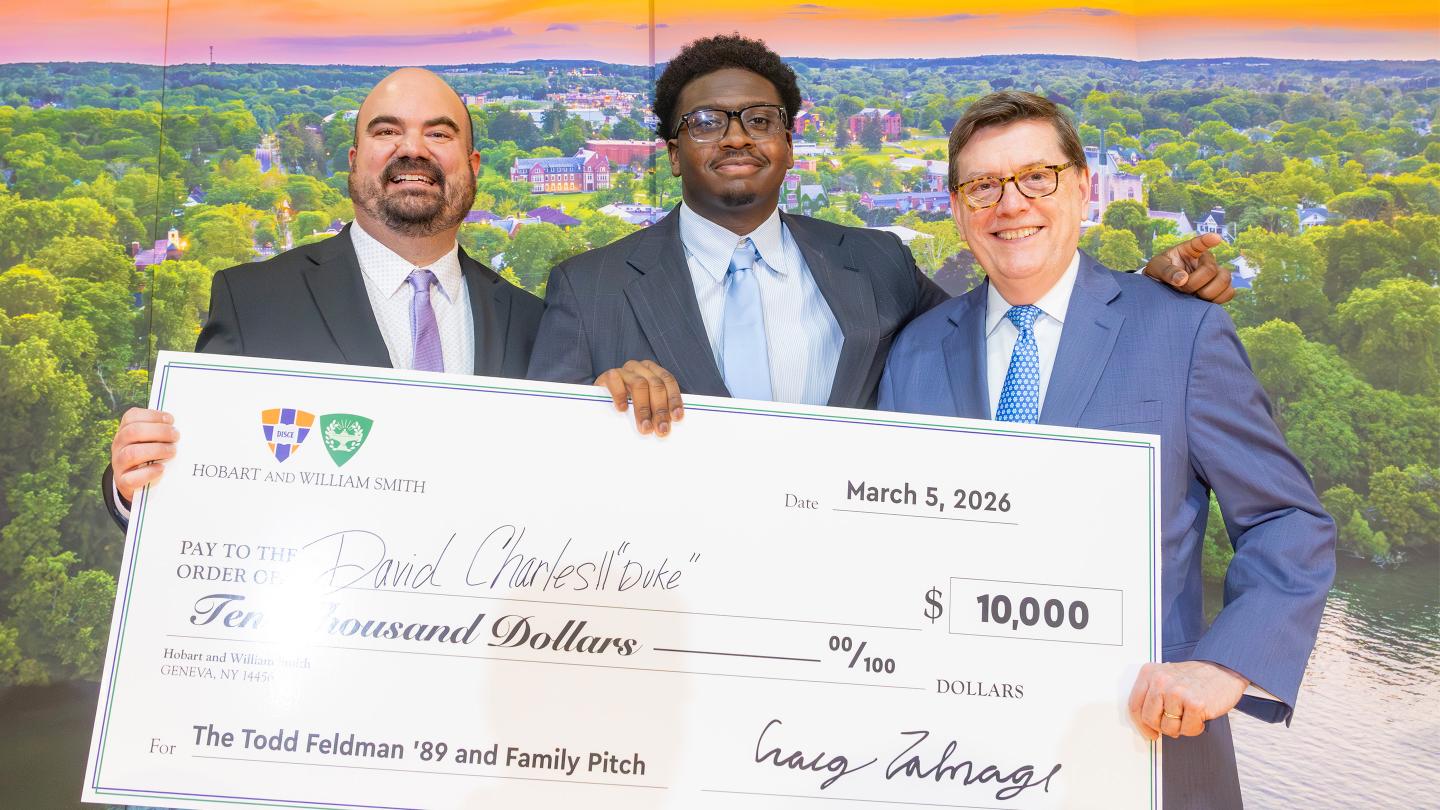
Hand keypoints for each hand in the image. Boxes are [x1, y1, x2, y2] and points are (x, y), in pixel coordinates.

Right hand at [111, 407, 179, 504]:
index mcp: (125, 431)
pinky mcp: (123, 482)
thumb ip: (161, 432)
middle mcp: (119, 445)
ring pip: (132, 453)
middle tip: (176, 436)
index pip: (132, 416)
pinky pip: (131, 478)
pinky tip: (161, 468)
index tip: (171, 420)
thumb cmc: (149, 456)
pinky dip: (148, 472)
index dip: (153, 415)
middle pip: (133, 432)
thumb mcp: (151, 441)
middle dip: (159, 432)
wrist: (135, 483)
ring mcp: (119, 464)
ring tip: (172, 452)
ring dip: (157, 450)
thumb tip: (180, 427)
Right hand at [594, 360, 683, 436]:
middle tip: (661, 429)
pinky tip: (622, 409)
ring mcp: (624, 370)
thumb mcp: (646, 405)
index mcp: (654, 371)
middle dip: (660, 409)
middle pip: (656, 385)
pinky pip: (615, 380)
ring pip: (639, 384)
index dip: (673, 399)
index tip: (677, 417)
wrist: (601, 400)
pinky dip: (620, 394)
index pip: (668, 381)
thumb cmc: (629, 404)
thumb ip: (656, 410)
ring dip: (643, 408)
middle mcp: (641, 368)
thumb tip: (667, 426)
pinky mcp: (607, 375)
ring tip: (644, 426)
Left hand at [1127, 660, 1247, 740]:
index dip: (1141, 724)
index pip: (1134, 706)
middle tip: (1176, 721)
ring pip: (1168, 727)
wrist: (1224, 670)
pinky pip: (1188, 730)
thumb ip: (1152, 695)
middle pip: (1149, 719)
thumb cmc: (1195, 677)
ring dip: (1181, 727)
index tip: (1149, 732)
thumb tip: (1145, 725)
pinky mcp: (1194, 703)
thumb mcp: (1166, 677)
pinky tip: (1200, 715)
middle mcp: (1160, 681)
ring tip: (1189, 714)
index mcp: (1149, 673)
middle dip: (1163, 726)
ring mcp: (1177, 692)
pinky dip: (1195, 728)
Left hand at [1142, 232, 1234, 303]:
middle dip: (1194, 283)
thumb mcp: (1156, 268)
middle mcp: (1206, 260)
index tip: (1215, 238)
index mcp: (1190, 250)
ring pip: (1225, 280)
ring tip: (1193, 295)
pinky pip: (1229, 293)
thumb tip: (1182, 279)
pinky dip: (1218, 299)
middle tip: (1181, 288)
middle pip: (1211, 269)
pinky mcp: (1220, 288)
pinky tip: (1204, 301)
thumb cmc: (1159, 273)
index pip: (1200, 243)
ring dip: (1208, 292)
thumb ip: (1166, 271)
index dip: (1208, 240)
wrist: (1163, 288)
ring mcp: (1215, 274)